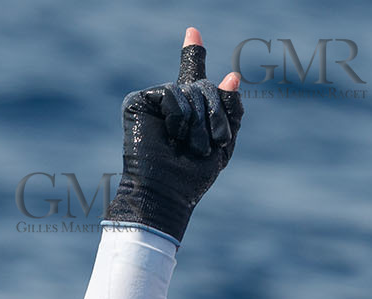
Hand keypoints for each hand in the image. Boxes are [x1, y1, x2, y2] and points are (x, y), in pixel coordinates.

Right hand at [104, 27, 242, 241]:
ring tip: (191, 146)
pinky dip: (179, 116)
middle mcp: (172, 101)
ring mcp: (154, 99)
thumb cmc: (194, 175)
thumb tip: (232, 75)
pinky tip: (171, 135)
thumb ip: (229, 110)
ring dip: (198, 121)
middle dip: (215, 114)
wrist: (167, 192)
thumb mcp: (224, 143)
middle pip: (205, 85)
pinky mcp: (139, 101)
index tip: (193, 32)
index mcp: (191, 110)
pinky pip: (171, 93)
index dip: (193, 53)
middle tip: (214, 142)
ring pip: (189, 90)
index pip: (194, 76)